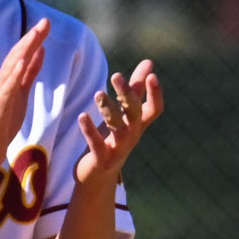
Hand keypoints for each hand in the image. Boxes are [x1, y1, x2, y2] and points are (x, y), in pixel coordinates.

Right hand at [0, 18, 48, 171]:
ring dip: (22, 51)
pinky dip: (13, 75)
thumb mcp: (20, 95)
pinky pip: (5, 90)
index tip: (47, 23)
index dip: (34, 38)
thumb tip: (39, 52)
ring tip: (34, 35)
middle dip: (31, 38)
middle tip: (45, 21)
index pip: (21, 55)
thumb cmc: (1, 125)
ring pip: (10, 69)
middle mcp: (0, 83)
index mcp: (7, 80)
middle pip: (16, 56)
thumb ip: (29, 74)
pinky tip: (21, 63)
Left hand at [75, 60, 164, 185]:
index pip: (155, 109)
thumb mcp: (125, 113)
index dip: (156, 94)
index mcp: (139, 124)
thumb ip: (135, 88)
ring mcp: (118, 149)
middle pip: (135, 114)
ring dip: (108, 109)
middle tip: (116, 75)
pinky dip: (90, 130)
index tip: (152, 75)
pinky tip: (82, 116)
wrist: (98, 176)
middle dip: (127, 95)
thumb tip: (149, 62)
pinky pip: (97, 144)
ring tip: (98, 93)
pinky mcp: (102, 159)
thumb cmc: (114, 138)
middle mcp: (132, 136)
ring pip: (118, 128)